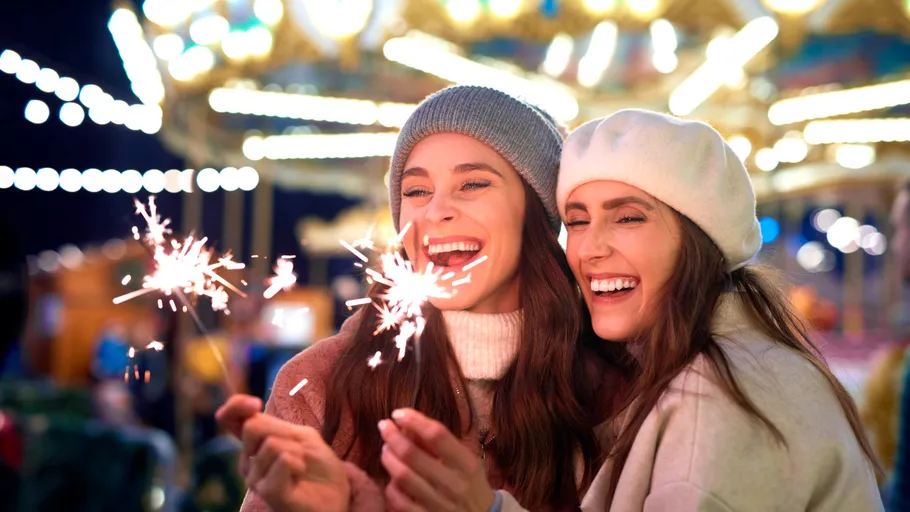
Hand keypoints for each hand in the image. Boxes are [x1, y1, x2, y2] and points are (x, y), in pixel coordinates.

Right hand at [216, 394, 350, 511]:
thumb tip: (252, 409)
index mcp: (255, 444)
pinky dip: (299, 463)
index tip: (255, 404)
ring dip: (297, 451)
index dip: (236, 406)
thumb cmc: (318, 466)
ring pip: (272, 444)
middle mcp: (248, 462)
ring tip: (301, 467)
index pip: (231, 419)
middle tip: (298, 449)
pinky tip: (299, 477)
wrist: (336, 496)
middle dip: (284, 431)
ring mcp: (255, 479)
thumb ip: (273, 424)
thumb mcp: (300, 436)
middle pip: (252, 427)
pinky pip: (283, 460)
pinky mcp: (267, 492)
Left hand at [378, 408, 494, 511]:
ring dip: (388, 458)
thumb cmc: (470, 484)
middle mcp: (454, 484)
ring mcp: (440, 504)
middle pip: (412, 454)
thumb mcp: (465, 460)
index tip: (399, 413)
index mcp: (466, 464)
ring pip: (402, 476)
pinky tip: (391, 478)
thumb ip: (440, 444)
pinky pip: (399, 501)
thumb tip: (408, 424)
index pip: (437, 435)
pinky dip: (391, 486)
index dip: (414, 420)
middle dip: (392, 436)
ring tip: (385, 448)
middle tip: (384, 425)